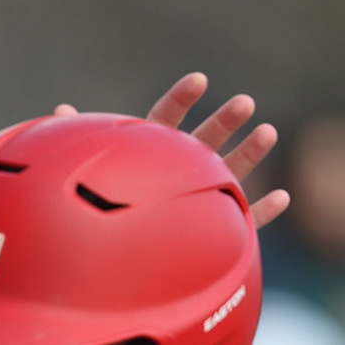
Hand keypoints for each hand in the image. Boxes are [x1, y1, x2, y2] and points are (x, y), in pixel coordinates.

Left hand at [53, 73, 288, 228]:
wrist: (110, 264)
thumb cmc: (94, 210)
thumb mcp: (87, 171)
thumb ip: (80, 141)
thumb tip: (61, 111)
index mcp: (149, 154)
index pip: (165, 120)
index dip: (182, 99)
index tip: (199, 80)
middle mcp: (179, 172)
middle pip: (205, 141)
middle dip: (225, 122)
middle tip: (244, 102)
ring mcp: (201, 200)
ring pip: (231, 173)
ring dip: (250, 154)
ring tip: (268, 131)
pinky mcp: (217, 233)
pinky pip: (244, 222)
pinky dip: (263, 211)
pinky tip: (282, 197)